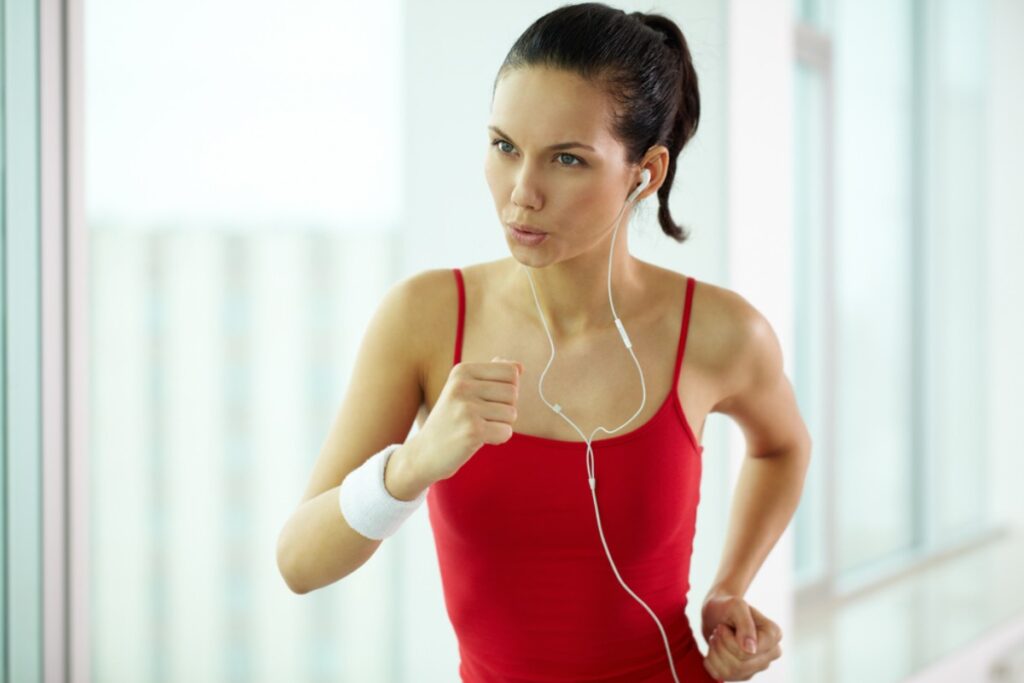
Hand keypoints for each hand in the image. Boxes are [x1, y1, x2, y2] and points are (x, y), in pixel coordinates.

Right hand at [410, 356, 522, 483]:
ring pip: (511, 413)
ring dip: (500, 424)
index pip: (511, 371)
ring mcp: (467, 408)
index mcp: (462, 371)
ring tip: (478, 427)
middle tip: (481, 417)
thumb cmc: (451, 420)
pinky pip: (506, 432)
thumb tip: (519, 367)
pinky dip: (498, 438)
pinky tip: (478, 439)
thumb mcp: (465, 390)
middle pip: (513, 392)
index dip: (508, 389)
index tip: (486, 400)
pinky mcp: (472, 431)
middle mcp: (463, 386)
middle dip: (505, 408)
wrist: (424, 453)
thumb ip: (492, 375)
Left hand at [700, 592, 782, 680]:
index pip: (747, 653)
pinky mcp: (745, 674)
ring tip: (716, 638)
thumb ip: (745, 624)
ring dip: (715, 652)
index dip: (728, 640)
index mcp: (774, 635)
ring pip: (731, 672)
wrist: (717, 613)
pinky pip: (722, 676)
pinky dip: (711, 661)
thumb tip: (751, 650)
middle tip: (718, 630)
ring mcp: (759, 665)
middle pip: (740, 664)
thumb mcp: (735, 606)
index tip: (723, 626)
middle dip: (720, 646)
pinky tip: (714, 649)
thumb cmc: (727, 606)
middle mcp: (771, 653)